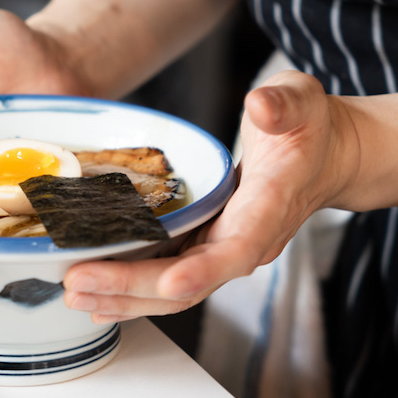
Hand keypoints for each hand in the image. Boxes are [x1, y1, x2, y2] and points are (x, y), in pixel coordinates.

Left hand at [63, 70, 358, 321]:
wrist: (323, 158)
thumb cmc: (308, 127)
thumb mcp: (301, 100)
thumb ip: (282, 104)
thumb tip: (261, 105)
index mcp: (271, 206)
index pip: (240, 247)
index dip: (206, 269)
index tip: (170, 282)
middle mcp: (246, 241)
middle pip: (191, 281)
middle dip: (134, 288)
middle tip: (79, 283)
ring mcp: (223, 250)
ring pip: (174, 290)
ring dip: (124, 297)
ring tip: (74, 294)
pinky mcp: (206, 249)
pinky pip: (166, 279)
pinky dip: (130, 290)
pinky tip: (94, 294)